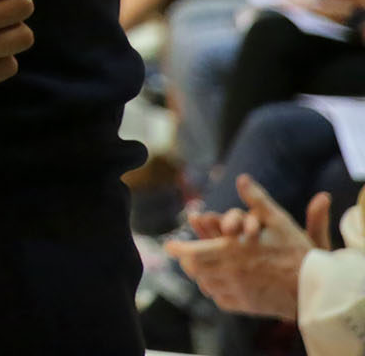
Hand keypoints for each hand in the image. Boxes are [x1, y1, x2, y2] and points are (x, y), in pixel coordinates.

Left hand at [166, 176, 324, 320]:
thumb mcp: (278, 221)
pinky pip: (221, 300)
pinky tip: (219, 284)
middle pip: (194, 270)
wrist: (316, 288)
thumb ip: (256, 200)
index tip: (169, 246)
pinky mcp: (246, 306)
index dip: (178, 249)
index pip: (192, 252)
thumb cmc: (297, 252)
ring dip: (201, 276)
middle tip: (186, 256)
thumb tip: (242, 178)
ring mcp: (237, 292)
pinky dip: (216, 291)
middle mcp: (230, 273)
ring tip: (201, 268)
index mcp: (232, 251)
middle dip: (188, 262)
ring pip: (206, 285)